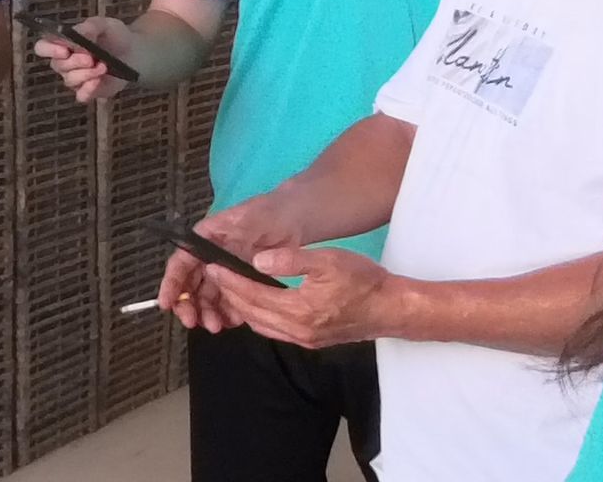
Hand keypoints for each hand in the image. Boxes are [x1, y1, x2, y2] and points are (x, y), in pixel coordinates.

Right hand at [33, 16, 132, 103]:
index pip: (43, 47)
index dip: (49, 49)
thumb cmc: (114, 36)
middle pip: (57, 65)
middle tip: (90, 58)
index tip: (64, 49)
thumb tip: (78, 34)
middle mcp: (65, 62)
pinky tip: (98, 81)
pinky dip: (89, 89)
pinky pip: (81, 95)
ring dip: (86, 73)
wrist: (134, 51)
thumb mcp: (104, 25)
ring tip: (103, 66)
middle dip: (74, 61)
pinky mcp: (88, 91)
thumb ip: (89, 27)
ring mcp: (75, 78)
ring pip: (69, 80)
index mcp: (63, 43)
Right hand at [156, 196, 301, 331]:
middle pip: (190, 284)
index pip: (181, 262)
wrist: (293, 220)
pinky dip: (226, 314)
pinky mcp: (239, 283)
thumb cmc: (269, 213)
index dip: (171, 283)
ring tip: (216, 326)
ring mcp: (225, 271)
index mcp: (205, 239)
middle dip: (188, 305)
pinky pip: (227, 302)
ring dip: (206, 313)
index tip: (166, 303)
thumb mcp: (251, 218)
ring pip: (207, 297)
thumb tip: (217, 257)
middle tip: (192, 322)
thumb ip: (233, 236)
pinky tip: (231, 322)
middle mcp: (210, 256)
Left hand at [203, 247, 401, 349]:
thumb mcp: (328, 260)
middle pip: (251, 313)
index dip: (229, 280)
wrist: (391, 309)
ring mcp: (303, 339)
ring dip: (242, 308)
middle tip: (214, 274)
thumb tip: (257, 260)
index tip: (212, 266)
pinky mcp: (311, 341)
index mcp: (298, 310)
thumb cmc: (363, 280)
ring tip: (229, 287)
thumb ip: (291, 260)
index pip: (252, 295)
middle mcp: (296, 330)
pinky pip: (274, 331)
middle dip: (229, 294)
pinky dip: (259, 317)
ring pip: (261, 325)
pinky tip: (256, 304)